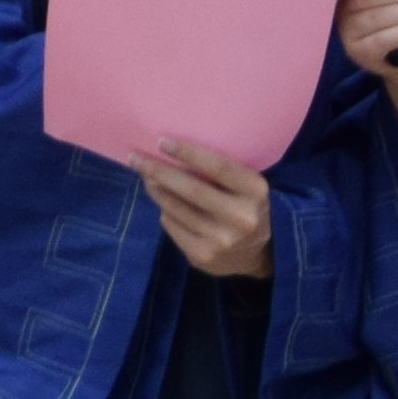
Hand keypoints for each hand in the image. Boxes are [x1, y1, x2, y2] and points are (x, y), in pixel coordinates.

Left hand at [141, 142, 274, 280]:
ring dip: (155, 190)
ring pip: (175, 209)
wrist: (262, 254)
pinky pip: (172, 227)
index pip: (219, 167)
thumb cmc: (248, 206)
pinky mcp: (203, 257)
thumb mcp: (247, 186)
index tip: (161, 141)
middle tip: (135, 158)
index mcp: (255, 192)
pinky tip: (164, 205)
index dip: (188, 153)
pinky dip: (165, 213)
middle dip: (158, 171)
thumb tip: (172, 152)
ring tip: (146, 177)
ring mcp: (220, 241)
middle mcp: (240, 218)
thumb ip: (221, 172)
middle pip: (190, 189)